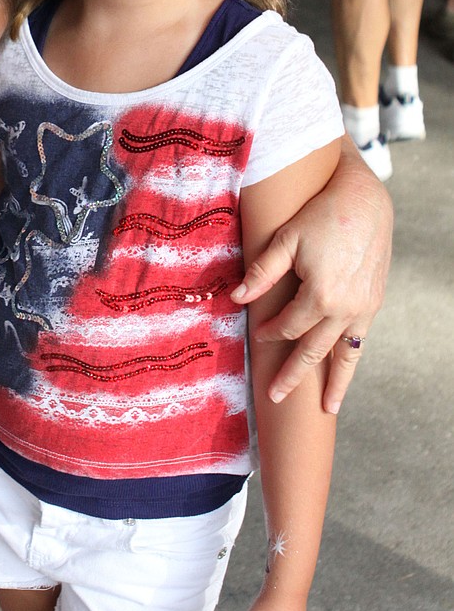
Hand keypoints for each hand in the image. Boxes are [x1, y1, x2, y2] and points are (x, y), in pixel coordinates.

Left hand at [231, 137, 391, 412]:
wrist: (365, 202)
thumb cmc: (320, 215)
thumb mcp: (286, 240)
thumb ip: (262, 272)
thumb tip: (236, 297)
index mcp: (321, 295)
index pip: (289, 327)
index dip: (272, 333)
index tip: (259, 335)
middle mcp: (346, 308)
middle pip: (314, 350)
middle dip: (295, 375)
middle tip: (276, 397)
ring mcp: (364, 308)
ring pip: (345, 354)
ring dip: (335, 383)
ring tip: (328, 408)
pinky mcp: (374, 303)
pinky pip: (361, 340)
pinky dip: (352, 360)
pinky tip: (345, 373)